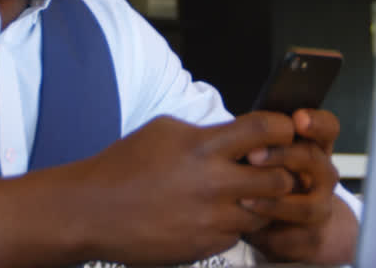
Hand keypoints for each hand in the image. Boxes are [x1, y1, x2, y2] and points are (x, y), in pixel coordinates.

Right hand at [70, 112, 297, 265]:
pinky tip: (216, 215)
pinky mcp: (205, 247)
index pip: (266, 131)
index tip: (283, 131)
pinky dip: (235, 225)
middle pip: (280, 179)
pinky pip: (239, 235)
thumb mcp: (165, 130)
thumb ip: (207, 131)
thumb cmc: (124, 165)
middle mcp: (214, 184)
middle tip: (271, 169)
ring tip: (243, 194)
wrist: (91, 211)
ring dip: (261, 203)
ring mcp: (211, 219)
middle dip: (282, 172)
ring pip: (265, 213)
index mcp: (204, 146)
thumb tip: (240, 134)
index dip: (284, 128)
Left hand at [242, 109, 357, 263]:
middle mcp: (323, 176)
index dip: (317, 122)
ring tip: (245, 197)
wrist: (292, 229)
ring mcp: (321, 208)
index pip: (327, 128)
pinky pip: (295, 235)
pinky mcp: (311, 237)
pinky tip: (250, 223)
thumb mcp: (265, 158)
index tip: (298, 118)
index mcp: (315, 148)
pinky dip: (270, 229)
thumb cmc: (271, 183)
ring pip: (309, 205)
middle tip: (253, 154)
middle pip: (314, 160)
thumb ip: (259, 142)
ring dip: (275, 201)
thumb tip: (233, 128)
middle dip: (283, 155)